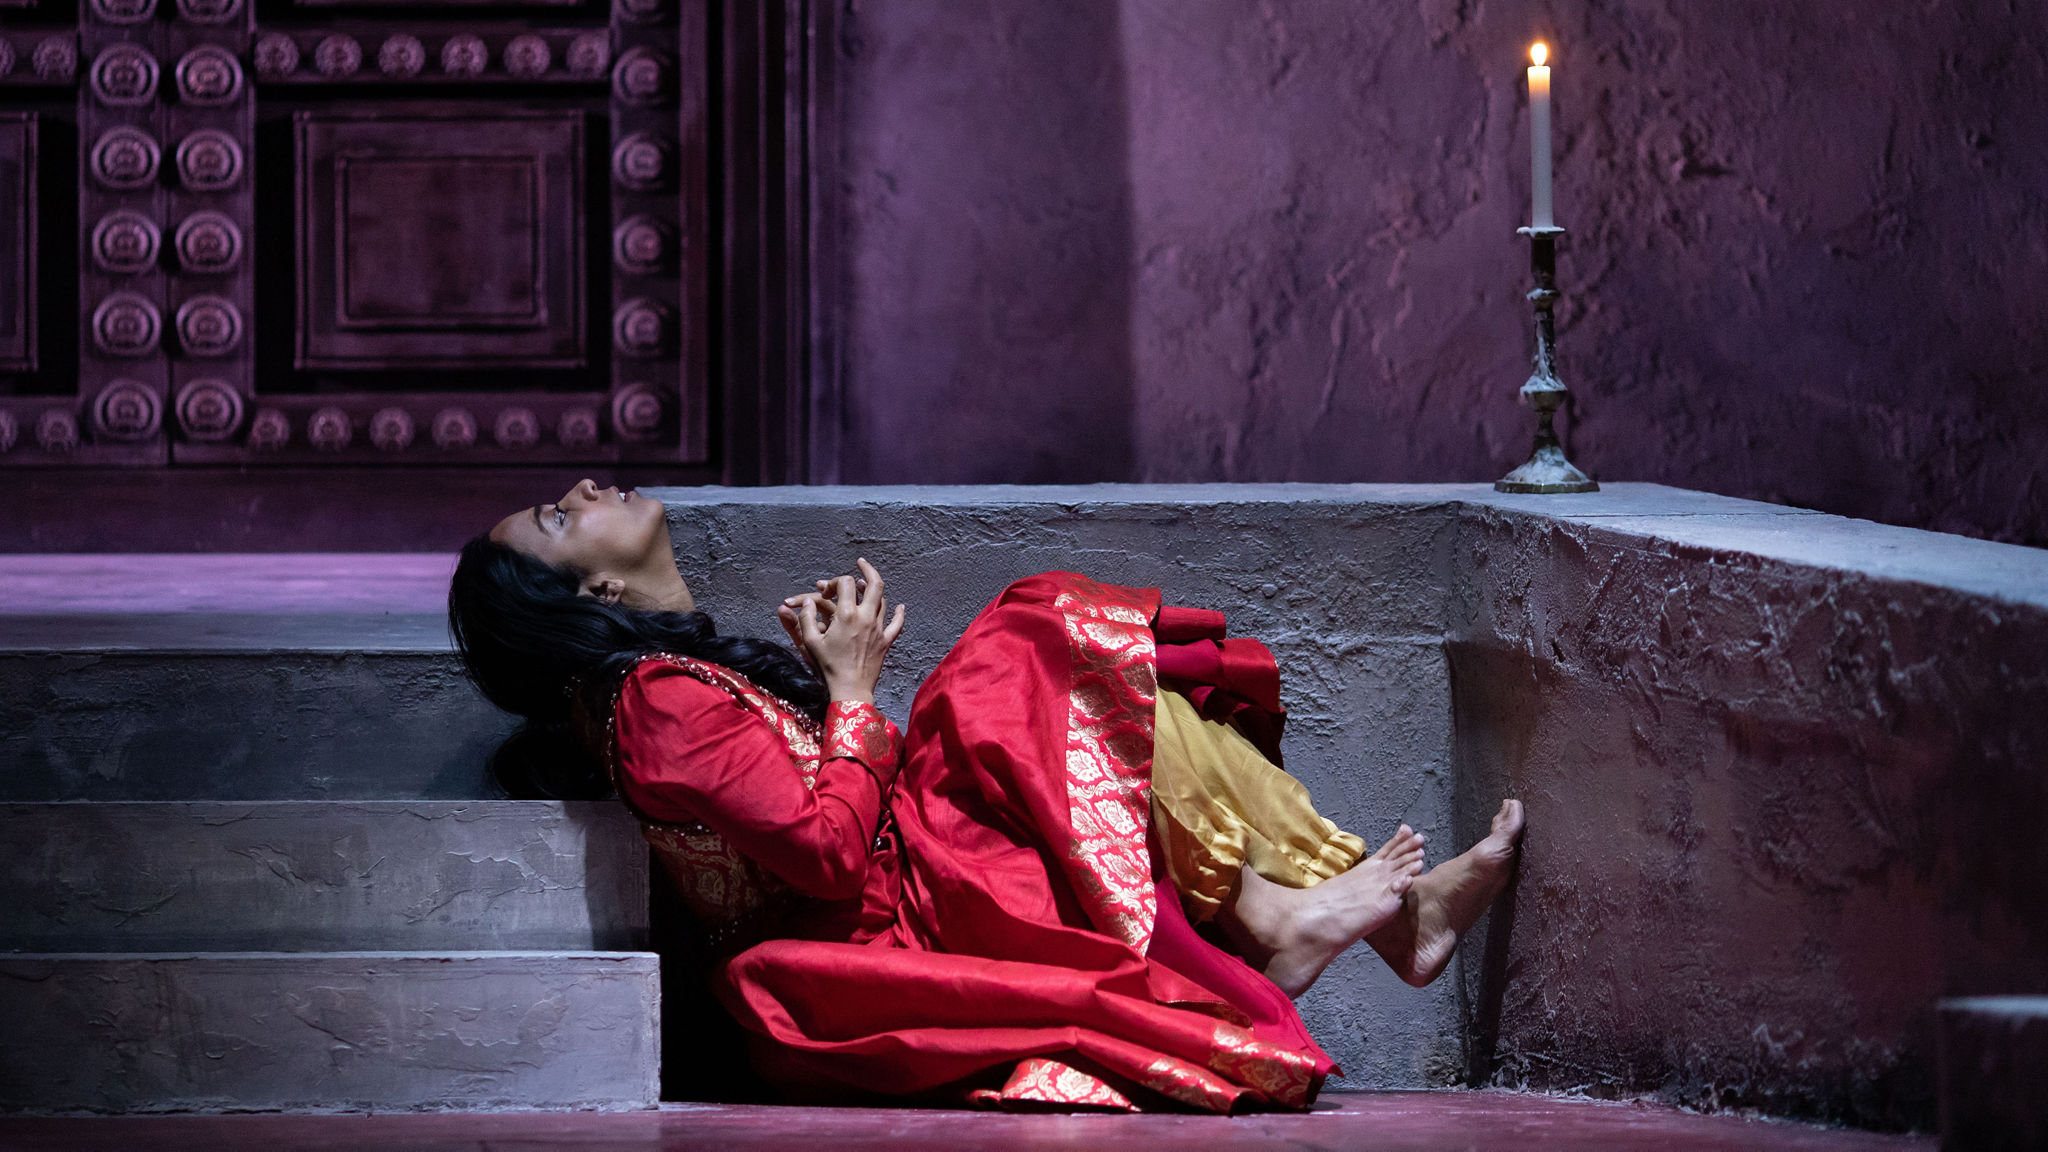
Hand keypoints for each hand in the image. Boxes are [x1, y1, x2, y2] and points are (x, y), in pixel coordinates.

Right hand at [776, 558, 905, 703]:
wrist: (850, 688)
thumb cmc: (828, 666)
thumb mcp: (810, 641)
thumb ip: (806, 618)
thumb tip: (807, 602)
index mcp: (847, 615)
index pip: (845, 583)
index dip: (835, 582)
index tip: (826, 592)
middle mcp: (866, 617)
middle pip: (874, 584)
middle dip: (867, 570)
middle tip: (861, 563)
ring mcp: (879, 629)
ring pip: (883, 601)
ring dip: (875, 591)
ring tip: (866, 585)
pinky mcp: (886, 641)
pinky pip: (897, 624)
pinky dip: (899, 613)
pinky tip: (900, 607)